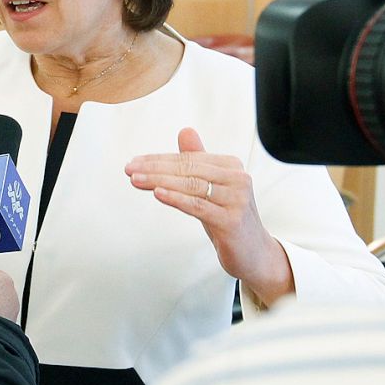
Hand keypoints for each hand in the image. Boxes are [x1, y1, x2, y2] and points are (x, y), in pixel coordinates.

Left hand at [125, 127, 292, 304]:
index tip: (135, 162)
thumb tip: (185, 131)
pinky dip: (176, 198)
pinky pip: (198, 206)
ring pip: (191, 186)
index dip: (159, 159)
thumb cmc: (228, 218)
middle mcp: (237, 179)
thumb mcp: (211, 187)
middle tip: (129, 169)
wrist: (254, 253)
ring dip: (159, 181)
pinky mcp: (231, 220)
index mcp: (231, 166)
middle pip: (188, 169)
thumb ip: (199, 161)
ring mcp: (236, 200)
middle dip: (155, 168)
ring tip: (136, 180)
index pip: (188, 158)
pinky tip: (158, 193)